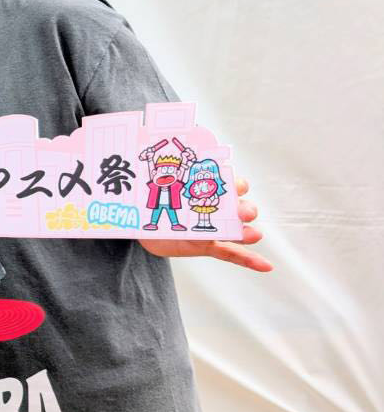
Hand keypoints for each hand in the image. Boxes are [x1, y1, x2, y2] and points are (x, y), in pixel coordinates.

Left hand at [140, 177, 270, 272]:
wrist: (145, 226)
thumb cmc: (157, 201)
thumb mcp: (159, 186)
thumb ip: (165, 172)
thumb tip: (160, 146)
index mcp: (211, 189)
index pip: (232, 184)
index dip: (237, 185)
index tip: (235, 186)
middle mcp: (219, 208)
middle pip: (241, 206)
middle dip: (245, 209)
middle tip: (240, 213)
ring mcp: (217, 228)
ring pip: (240, 230)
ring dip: (248, 232)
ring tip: (251, 235)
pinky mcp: (211, 246)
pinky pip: (233, 254)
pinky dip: (250, 260)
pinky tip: (266, 266)